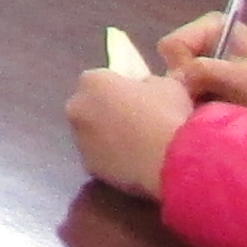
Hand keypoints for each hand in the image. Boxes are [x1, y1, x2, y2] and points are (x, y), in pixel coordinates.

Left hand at [65, 63, 195, 197]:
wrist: (170, 160)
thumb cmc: (167, 113)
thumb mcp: (166, 84)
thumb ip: (147, 83)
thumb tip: (145, 88)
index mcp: (92, 81)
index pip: (99, 79)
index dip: (117, 87)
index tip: (135, 97)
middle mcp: (77, 108)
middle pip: (89, 106)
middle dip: (106, 111)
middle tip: (134, 121)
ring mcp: (79, 140)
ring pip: (91, 134)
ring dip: (106, 137)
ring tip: (136, 146)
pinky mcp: (88, 167)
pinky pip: (99, 158)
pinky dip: (110, 159)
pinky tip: (133, 162)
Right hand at [157, 15, 246, 121]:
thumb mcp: (240, 79)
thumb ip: (203, 72)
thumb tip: (174, 78)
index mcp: (211, 26)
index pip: (171, 45)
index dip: (181, 70)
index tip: (202, 89)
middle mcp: (207, 39)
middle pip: (174, 64)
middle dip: (189, 87)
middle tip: (211, 103)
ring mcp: (211, 60)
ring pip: (182, 82)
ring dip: (196, 99)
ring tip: (219, 111)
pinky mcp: (216, 80)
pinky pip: (194, 92)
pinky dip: (203, 105)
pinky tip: (220, 113)